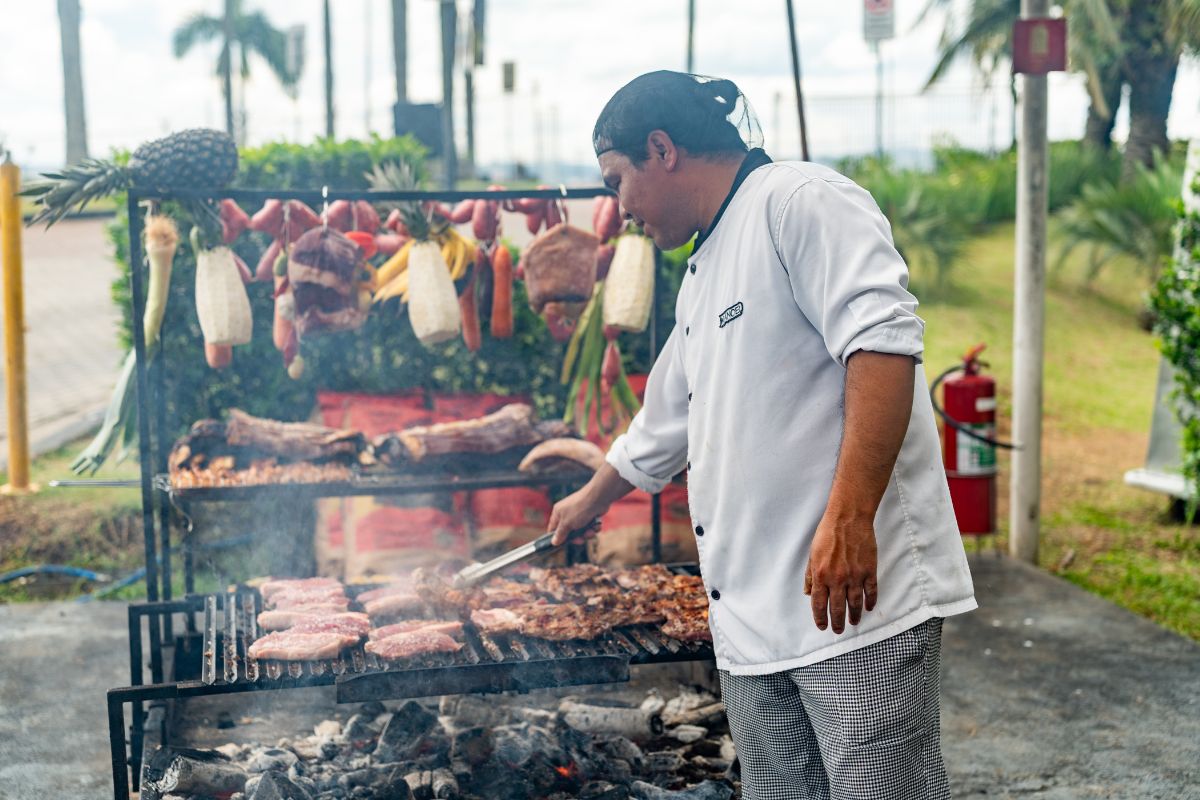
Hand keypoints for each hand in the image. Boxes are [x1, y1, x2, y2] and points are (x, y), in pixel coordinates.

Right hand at [547, 488, 603, 545]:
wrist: (598, 498)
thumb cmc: (579, 509)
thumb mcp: (567, 524)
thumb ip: (560, 534)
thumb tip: (553, 542)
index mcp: (558, 513)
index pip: (553, 528)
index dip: (557, 538)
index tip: (562, 545)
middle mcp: (567, 513)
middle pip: (569, 532)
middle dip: (576, 537)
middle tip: (581, 539)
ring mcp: (579, 514)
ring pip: (580, 531)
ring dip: (586, 533)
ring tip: (590, 531)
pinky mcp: (589, 515)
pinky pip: (589, 526)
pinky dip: (593, 528)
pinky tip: (596, 526)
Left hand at [803, 512, 877, 633]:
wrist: (848, 519)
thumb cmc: (827, 534)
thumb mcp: (812, 554)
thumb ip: (810, 576)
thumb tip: (808, 593)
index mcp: (821, 575)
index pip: (819, 604)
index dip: (820, 618)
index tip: (822, 626)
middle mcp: (837, 579)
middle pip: (837, 608)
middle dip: (837, 622)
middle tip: (838, 630)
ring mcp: (855, 576)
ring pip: (855, 603)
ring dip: (854, 616)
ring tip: (853, 623)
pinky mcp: (869, 571)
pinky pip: (871, 591)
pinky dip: (870, 602)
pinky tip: (868, 608)